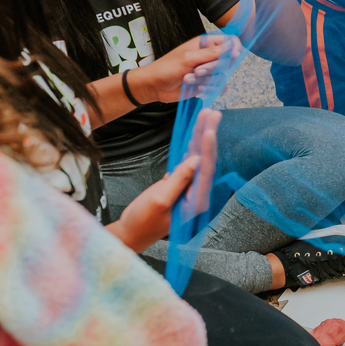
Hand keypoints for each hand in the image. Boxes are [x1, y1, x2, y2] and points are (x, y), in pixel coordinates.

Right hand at [111, 108, 219, 252]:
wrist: (131, 233)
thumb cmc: (142, 220)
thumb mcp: (159, 200)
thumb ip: (179, 181)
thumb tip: (195, 160)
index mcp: (197, 200)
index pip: (206, 170)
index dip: (208, 148)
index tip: (209, 129)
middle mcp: (197, 193)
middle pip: (205, 159)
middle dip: (208, 134)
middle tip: (213, 112)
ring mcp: (189, 188)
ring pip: (197, 157)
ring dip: (202, 136)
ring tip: (207, 115)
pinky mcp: (180, 184)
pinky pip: (188, 160)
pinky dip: (191, 145)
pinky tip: (196, 131)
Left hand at [131, 34, 237, 103]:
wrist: (155, 86)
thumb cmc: (166, 68)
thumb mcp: (189, 58)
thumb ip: (212, 53)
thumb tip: (232, 47)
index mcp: (204, 44)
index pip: (229, 41)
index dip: (234, 48)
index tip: (233, 57)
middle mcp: (208, 56)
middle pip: (227, 60)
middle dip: (213, 68)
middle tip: (197, 71)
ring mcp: (208, 70)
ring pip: (222, 75)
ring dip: (206, 79)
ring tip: (189, 78)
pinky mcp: (207, 83)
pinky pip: (218, 86)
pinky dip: (208, 88)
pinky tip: (195, 87)